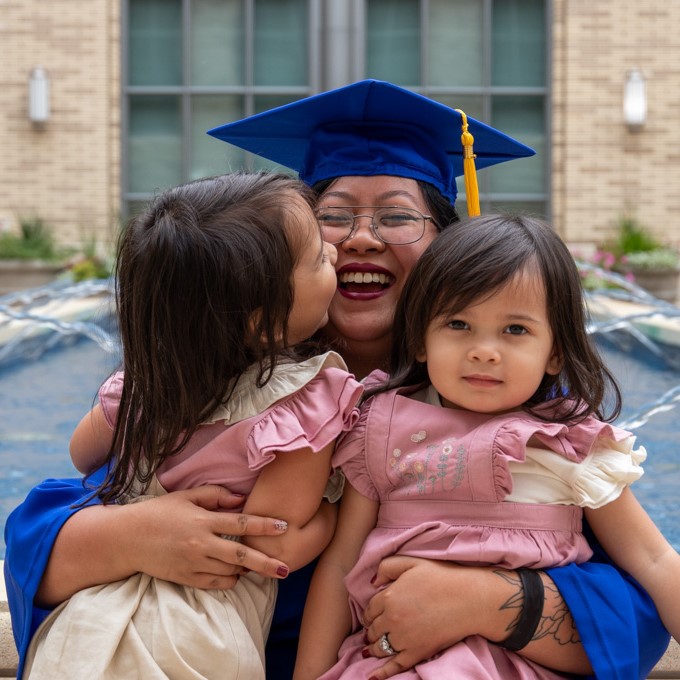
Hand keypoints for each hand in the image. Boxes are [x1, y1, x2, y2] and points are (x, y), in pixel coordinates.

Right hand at [38, 484, 291, 606]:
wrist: (126, 539)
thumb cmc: (158, 512)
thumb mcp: (185, 496)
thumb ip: (215, 495)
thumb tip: (241, 498)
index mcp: (202, 520)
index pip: (241, 523)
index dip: (264, 525)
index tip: (284, 526)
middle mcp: (201, 544)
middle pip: (241, 555)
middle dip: (265, 563)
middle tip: (286, 568)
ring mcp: (193, 564)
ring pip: (230, 571)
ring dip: (248, 570)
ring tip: (261, 567)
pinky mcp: (186, 578)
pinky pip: (215, 584)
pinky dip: (229, 580)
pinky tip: (236, 574)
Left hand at [361, 557, 503, 679]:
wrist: (468, 598)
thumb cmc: (442, 577)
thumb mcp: (411, 562)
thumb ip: (387, 567)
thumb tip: (373, 582)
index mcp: (389, 596)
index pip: (370, 609)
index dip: (369, 614)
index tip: (372, 616)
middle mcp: (393, 619)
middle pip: (373, 629)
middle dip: (371, 631)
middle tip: (372, 632)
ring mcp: (404, 638)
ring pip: (380, 647)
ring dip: (373, 649)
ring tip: (372, 649)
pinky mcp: (417, 652)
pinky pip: (395, 666)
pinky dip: (382, 672)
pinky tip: (373, 676)